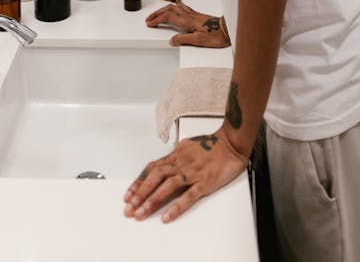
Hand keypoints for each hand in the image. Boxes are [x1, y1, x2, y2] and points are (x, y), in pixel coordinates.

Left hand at [123, 129, 247, 222]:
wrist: (231, 143)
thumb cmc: (212, 145)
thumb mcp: (188, 146)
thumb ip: (176, 156)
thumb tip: (165, 162)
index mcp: (176, 155)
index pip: (152, 168)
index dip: (138, 182)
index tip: (128, 195)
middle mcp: (181, 163)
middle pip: (155, 177)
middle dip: (140, 193)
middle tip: (129, 208)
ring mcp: (192, 172)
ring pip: (168, 186)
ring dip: (152, 200)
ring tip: (141, 213)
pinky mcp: (204, 182)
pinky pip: (188, 196)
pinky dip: (176, 206)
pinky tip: (167, 216)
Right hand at [144, 1, 230, 47]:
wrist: (228, 30)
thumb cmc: (217, 35)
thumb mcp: (199, 41)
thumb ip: (184, 39)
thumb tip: (171, 40)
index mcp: (187, 21)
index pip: (168, 17)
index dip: (157, 20)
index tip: (149, 23)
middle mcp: (189, 15)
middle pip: (169, 10)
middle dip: (157, 14)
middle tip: (149, 19)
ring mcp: (193, 14)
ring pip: (175, 7)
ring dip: (164, 10)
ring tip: (158, 14)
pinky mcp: (197, 15)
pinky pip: (182, 8)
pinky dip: (173, 8)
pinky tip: (175, 11)